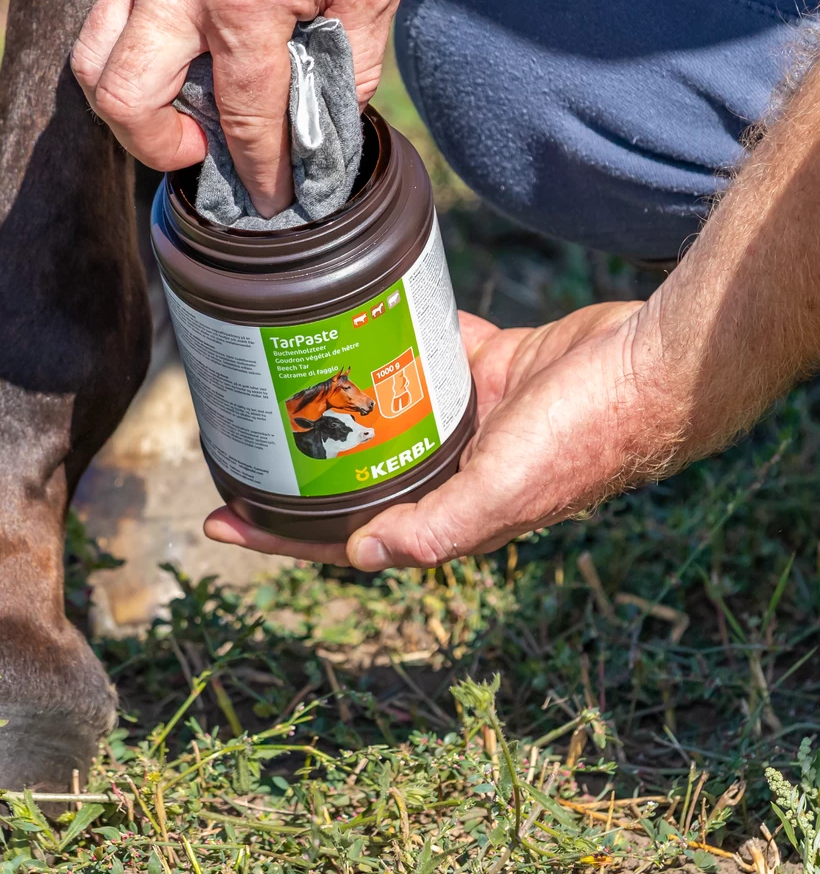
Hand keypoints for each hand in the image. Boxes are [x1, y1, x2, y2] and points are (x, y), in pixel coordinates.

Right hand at [70, 0, 402, 215]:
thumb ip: (352, 61)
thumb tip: (331, 120)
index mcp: (244, 0)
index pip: (242, 117)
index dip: (260, 170)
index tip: (271, 196)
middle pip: (126, 101)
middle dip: (159, 149)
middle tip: (201, 152)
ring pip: (91, 63)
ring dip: (126, 108)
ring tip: (178, 113)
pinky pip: (104, 20)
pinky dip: (128, 57)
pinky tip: (177, 56)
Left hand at [205, 301, 680, 567]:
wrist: (653, 365)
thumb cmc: (589, 436)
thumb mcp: (507, 490)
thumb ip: (440, 526)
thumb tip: (361, 554)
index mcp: (448, 513)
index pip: (346, 535)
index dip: (282, 535)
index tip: (220, 519)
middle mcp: (449, 471)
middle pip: (351, 476)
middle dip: (290, 468)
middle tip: (228, 443)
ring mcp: (465, 419)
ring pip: (380, 413)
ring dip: (333, 402)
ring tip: (272, 379)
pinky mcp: (483, 367)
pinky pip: (420, 354)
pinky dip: (387, 340)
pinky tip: (345, 320)